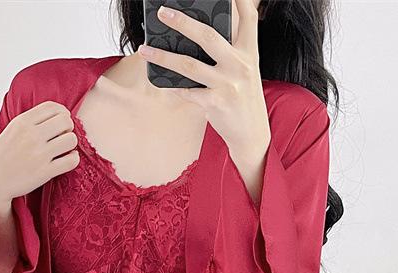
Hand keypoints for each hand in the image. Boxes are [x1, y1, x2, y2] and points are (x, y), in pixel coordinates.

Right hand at [0, 100, 78, 214]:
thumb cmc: (4, 153)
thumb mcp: (13, 128)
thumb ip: (33, 120)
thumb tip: (59, 113)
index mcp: (23, 122)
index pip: (53, 107)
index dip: (63, 113)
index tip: (61, 121)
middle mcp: (31, 135)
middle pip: (66, 121)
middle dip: (68, 128)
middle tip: (63, 136)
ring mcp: (39, 154)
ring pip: (71, 140)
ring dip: (71, 144)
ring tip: (64, 148)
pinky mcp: (45, 172)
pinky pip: (71, 160)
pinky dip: (73, 159)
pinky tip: (67, 159)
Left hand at [138, 0, 269, 166]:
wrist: (252, 134)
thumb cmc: (244, 99)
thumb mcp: (245, 71)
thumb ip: (230, 53)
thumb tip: (198, 36)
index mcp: (249, 52)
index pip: (249, 17)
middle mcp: (240, 65)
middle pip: (208, 35)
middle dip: (182, 22)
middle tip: (162, 13)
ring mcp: (228, 84)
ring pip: (189, 65)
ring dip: (163, 56)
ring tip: (145, 49)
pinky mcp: (216, 103)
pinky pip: (188, 91)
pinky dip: (174, 87)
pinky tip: (163, 82)